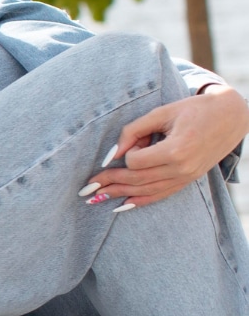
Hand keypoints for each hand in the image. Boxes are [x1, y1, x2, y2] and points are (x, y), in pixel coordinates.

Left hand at [84, 85, 248, 208]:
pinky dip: (140, 201)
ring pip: (146, 191)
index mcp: (176, 150)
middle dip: (109, 184)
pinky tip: (121, 206)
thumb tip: (111, 154)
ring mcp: (186, 177)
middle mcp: (182, 168)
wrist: (231, 117)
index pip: (137, 162)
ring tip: (95, 199)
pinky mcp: (188, 181)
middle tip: (84, 188)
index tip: (129, 146)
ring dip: (119, 195)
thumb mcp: (162, 113)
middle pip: (137, 180)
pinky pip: (161, 195)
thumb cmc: (194, 110)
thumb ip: (133, 131)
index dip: (127, 155)